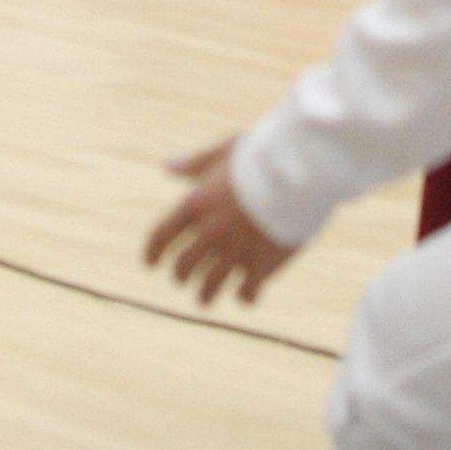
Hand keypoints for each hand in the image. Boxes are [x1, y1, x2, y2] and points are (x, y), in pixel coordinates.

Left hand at [144, 137, 300, 308]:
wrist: (300, 171)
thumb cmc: (262, 156)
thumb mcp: (224, 152)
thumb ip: (195, 163)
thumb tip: (168, 168)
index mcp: (195, 204)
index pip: (161, 236)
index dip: (152, 252)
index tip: (150, 264)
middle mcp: (209, 233)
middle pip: (183, 267)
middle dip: (181, 275)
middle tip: (184, 278)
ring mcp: (234, 252)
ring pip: (208, 288)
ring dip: (205, 295)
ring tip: (207, 297)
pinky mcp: (261, 266)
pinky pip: (245, 294)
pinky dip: (245, 297)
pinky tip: (247, 295)